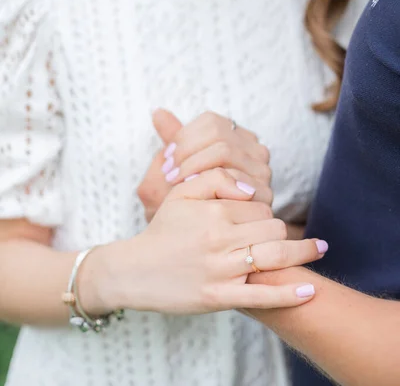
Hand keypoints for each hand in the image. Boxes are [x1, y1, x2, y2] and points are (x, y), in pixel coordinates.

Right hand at [107, 169, 325, 314]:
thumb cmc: (162, 231)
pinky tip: (310, 290)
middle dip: (278, 228)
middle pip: (273, 228)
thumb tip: (252, 187)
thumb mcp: (180, 193)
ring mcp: (221, 271)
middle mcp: (220, 239)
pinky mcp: (219, 298)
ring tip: (320, 248)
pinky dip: (289, 295)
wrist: (134, 271)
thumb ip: (215, 179)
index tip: (257, 217)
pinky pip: (262, 297)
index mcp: (213, 211)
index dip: (262, 209)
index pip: (259, 205)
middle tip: (274, 233)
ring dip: (302, 252)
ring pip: (275, 256)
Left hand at [137, 109, 271, 221]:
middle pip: (220, 135)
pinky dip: (212, 185)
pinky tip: (197, 198)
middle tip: (169, 175)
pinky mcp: (264, 194)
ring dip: (197, 168)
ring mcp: (262, 171)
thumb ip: (170, 141)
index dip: (185, 138)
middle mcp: (252, 149)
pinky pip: (238, 178)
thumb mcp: (170, 172)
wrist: (193, 242)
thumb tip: (157, 111)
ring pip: (227, 152)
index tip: (166, 159)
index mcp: (232, 137)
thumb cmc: (181, 204)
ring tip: (178, 186)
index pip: (211, 122)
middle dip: (189, 154)